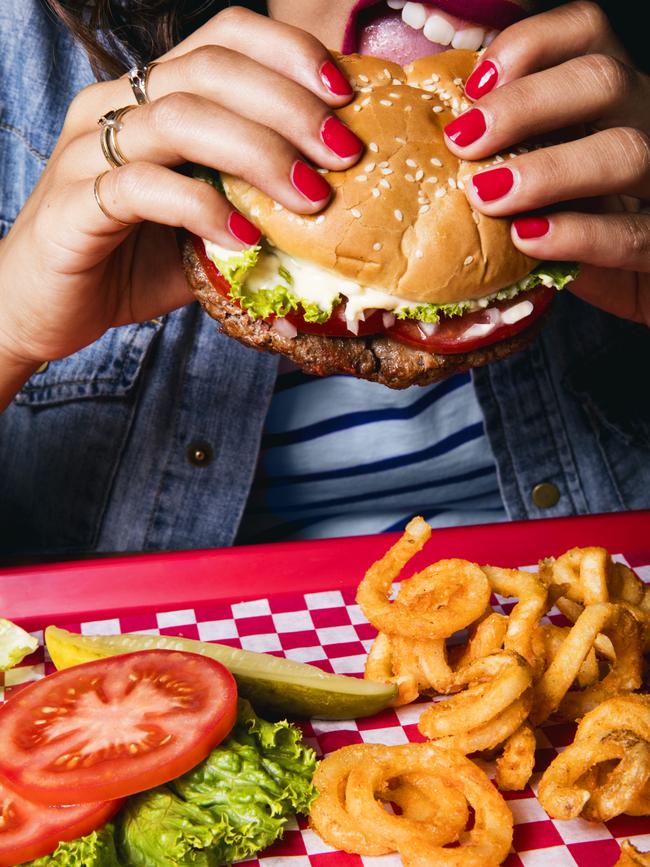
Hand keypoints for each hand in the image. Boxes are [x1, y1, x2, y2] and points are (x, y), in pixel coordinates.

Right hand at [0, 6, 361, 379]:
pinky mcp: (75, 203)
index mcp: (149, 98)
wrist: (44, 308)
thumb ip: (252, 207)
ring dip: (258, 153)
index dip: (287, 53)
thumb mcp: (205, 228)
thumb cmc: (128, 262)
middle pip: (210, 69)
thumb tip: (334, 216)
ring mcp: (90, 151)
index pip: (222, 38)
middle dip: (290, 106)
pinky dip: (202, 208)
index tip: (343, 94)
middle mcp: (116, 108)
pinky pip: (143, 187)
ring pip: (180, 118)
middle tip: (343, 153)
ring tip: (309, 197)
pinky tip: (243, 237)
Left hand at [443, 0, 649, 326]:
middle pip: (602, 80)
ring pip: (625, 152)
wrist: (639, 283)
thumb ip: (510, 153)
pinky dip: (577, 234)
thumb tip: (430, 147)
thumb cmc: (579, 226)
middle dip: (525, 105)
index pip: (587, 32)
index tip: (475, 84)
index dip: (531, 44)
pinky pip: (632, 234)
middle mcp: (645, 123)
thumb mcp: (544, 178)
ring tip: (488, 194)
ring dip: (547, 170)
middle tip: (464, 141)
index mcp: (611, 98)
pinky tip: (527, 239)